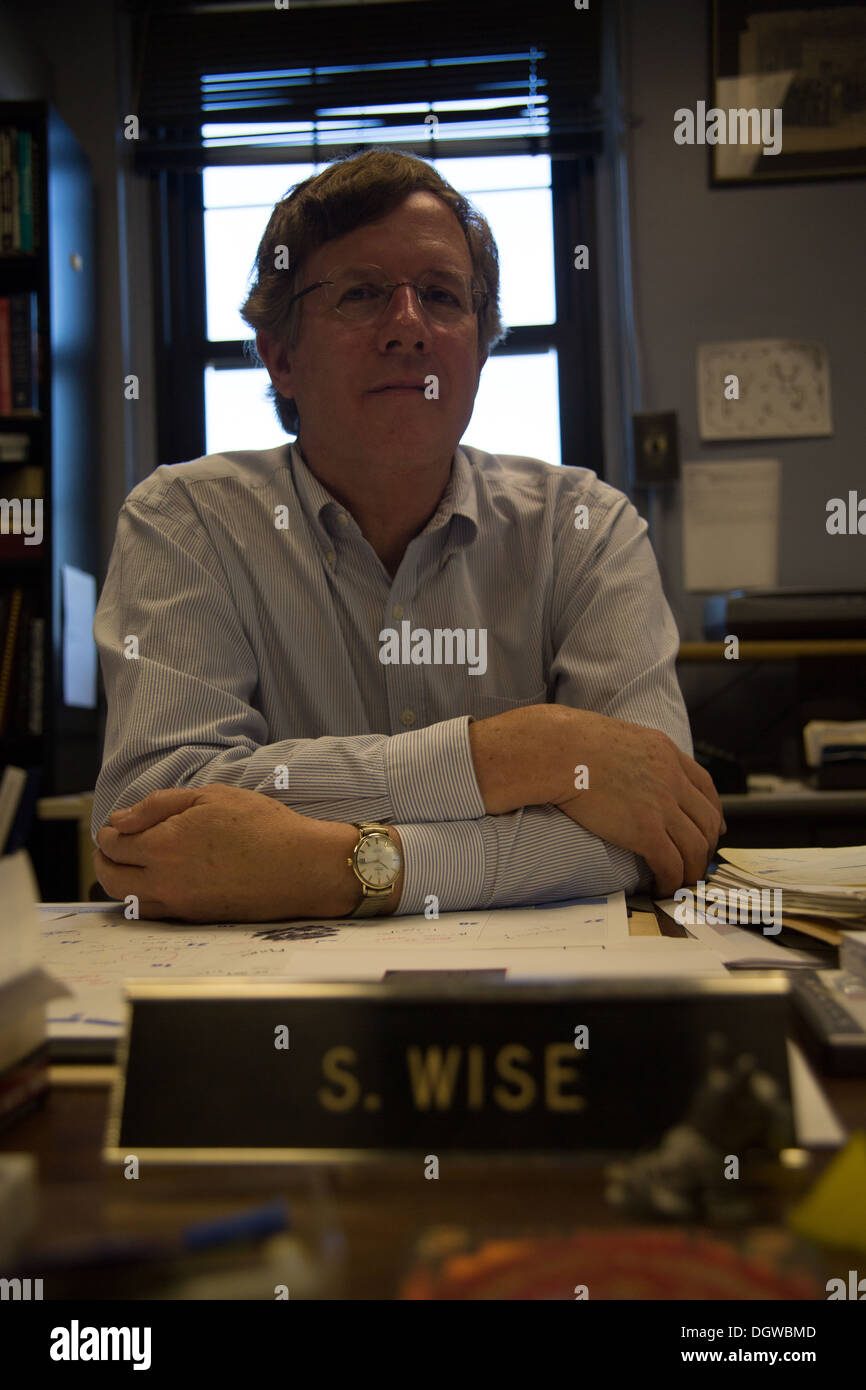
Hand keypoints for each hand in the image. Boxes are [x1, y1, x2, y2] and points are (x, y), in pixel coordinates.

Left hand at [93, 785, 358, 921]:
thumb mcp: (210, 796)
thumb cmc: (262, 826)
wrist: (301, 867)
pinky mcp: (195, 919)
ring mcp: (179, 905)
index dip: (109, 831)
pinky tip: (154, 883)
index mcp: (164, 846)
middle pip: (111, 877)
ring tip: (129, 865)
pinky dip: (142, 899)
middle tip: (111, 847)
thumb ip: (158, 805)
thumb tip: (120, 820)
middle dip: (104, 860)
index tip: (118, 824)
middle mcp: (164, 881)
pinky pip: (153, 913)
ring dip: (120, 881)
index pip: (113, 844)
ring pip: (128, 901)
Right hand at [550, 709, 725, 896]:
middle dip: (707, 846)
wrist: (558, 751)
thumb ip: (635, 755)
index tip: (713, 829)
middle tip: (697, 862)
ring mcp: (662, 805)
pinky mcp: (645, 830)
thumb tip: (628, 770)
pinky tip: (661, 887)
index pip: (706, 787)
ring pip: (695, 847)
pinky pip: (671, 864)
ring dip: (692, 870)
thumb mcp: (618, 737)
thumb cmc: (571, 742)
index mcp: (666, 753)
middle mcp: (671, 778)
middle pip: (707, 820)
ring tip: (682, 883)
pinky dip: (672, 881)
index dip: (713, 813)